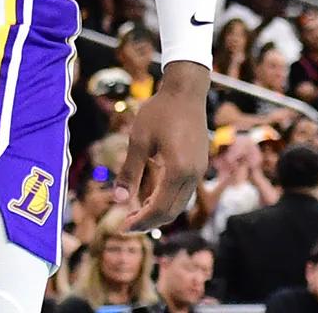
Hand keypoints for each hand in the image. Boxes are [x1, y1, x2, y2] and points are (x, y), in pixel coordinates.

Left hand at [113, 61, 207, 230]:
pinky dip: (168, 199)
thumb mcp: (139, 140)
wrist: (186, 91)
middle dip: (149, 221)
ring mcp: (199, 170)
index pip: (159, 208)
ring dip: (159, 212)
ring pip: (180, 203)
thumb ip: (130, 171)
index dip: (141, 221)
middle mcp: (193, 174)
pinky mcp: (199, 164)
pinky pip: (184, 191)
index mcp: (177, 170)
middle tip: (127, 224)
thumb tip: (118, 199)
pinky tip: (151, 195)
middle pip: (172, 211)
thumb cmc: (160, 112)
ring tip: (137, 212)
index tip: (123, 227)